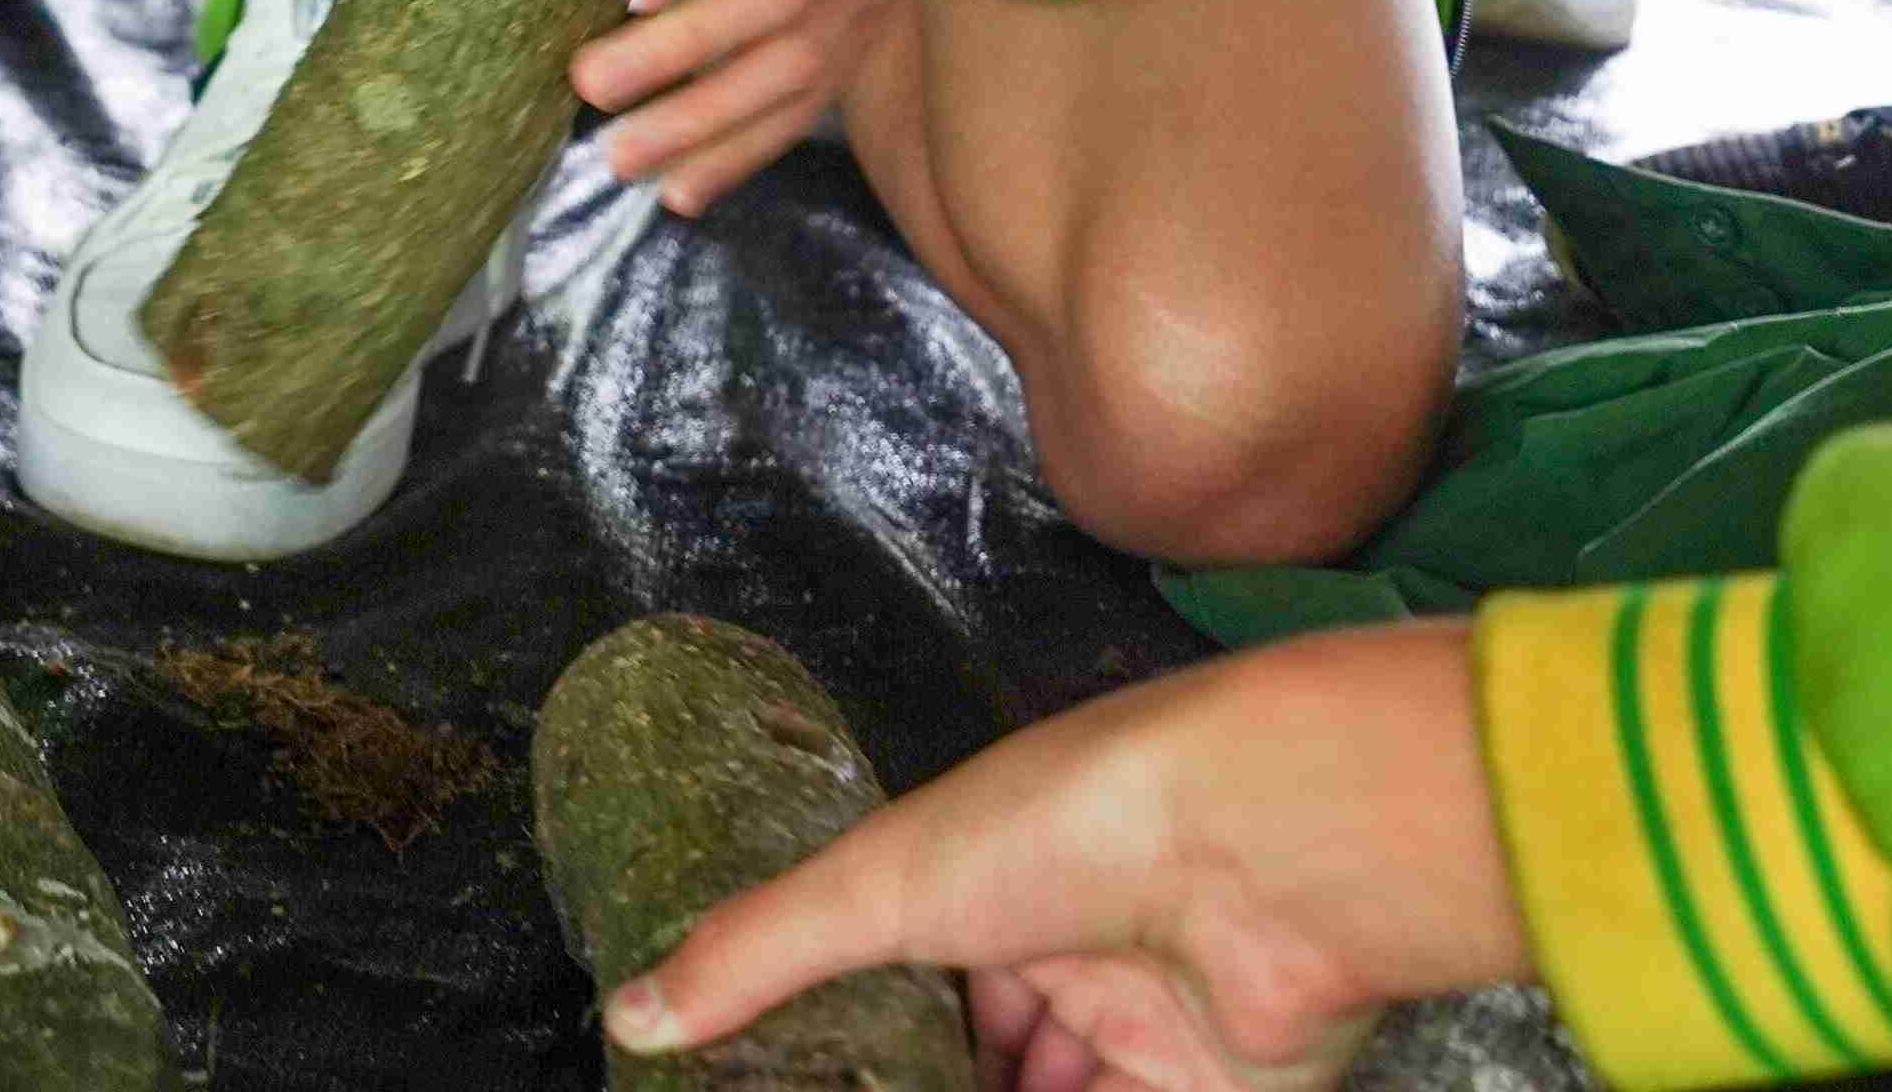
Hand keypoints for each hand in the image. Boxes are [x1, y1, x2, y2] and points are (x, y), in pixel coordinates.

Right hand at [602, 623, 1527, 1091]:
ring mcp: (1151, 1021)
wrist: (1261, 852)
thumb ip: (757, 955)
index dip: (865, 1024)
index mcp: (991, 871)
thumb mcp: (879, 887)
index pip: (916, 960)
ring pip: (1061, 1090)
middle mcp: (1072, 943)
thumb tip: (630, 1013)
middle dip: (932, 1081)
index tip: (803, 1073)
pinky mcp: (1222, 1086)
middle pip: (991, 1042)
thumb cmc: (1067, 826)